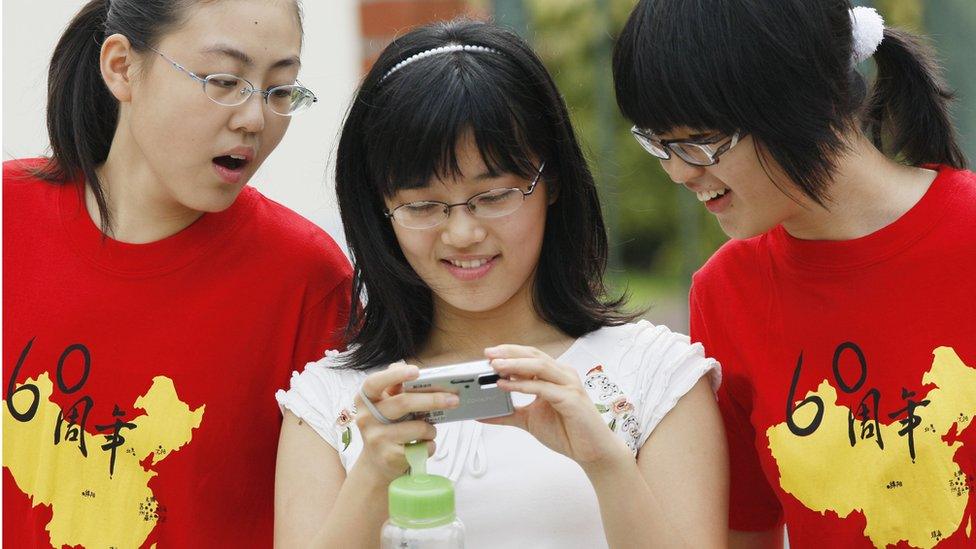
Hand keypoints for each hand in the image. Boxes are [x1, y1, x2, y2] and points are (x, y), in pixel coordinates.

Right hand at [352, 363, 459, 481]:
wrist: (377, 463)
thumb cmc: (387, 427)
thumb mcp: (386, 405)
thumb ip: (395, 387)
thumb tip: (409, 367)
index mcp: (365, 399)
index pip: (374, 382)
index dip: (395, 375)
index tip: (416, 371)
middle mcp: (366, 418)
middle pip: (404, 403)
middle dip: (433, 400)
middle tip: (453, 399)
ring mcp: (376, 439)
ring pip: (418, 427)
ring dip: (431, 429)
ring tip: (428, 431)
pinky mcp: (389, 457)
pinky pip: (422, 447)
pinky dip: (430, 445)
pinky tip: (422, 446)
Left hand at [481, 345, 631, 470]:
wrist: (592, 451)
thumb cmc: (566, 432)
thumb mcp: (529, 420)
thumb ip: (507, 414)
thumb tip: (483, 414)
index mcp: (554, 375)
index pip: (530, 356)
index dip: (509, 352)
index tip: (489, 353)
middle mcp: (563, 375)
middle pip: (533, 355)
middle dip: (509, 353)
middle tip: (488, 354)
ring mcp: (568, 385)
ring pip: (539, 366)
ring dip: (515, 364)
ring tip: (495, 366)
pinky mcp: (571, 399)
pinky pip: (543, 388)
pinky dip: (523, 385)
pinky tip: (506, 386)